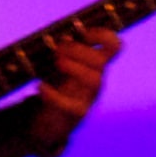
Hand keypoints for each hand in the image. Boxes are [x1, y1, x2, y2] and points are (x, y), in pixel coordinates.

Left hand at [32, 27, 114, 147]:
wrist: (49, 123)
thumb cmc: (57, 88)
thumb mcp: (61, 66)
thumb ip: (65, 51)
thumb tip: (66, 37)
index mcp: (94, 65)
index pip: (114, 46)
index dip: (103, 35)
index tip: (83, 33)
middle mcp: (95, 80)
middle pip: (100, 62)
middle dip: (79, 51)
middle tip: (58, 50)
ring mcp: (88, 98)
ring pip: (94, 81)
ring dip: (73, 68)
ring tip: (56, 63)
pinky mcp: (75, 115)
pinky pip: (71, 106)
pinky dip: (54, 94)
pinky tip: (41, 86)